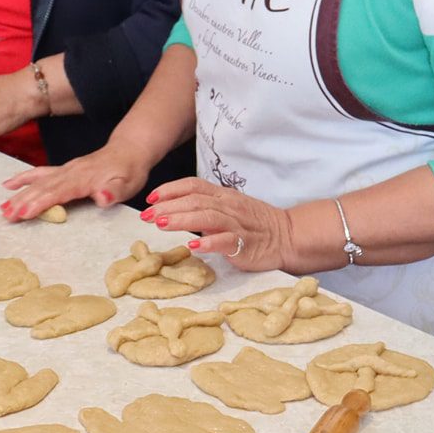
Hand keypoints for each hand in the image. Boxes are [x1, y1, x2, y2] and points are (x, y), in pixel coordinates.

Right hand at [0, 142, 154, 218]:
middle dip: (22, 202)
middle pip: (42, 188)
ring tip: (3, 208)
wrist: (129, 150)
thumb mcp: (128, 184)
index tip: (24, 213)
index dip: (40, 203)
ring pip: (37, 182)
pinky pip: (39, 173)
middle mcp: (69, 173)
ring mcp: (65, 170)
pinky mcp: (64, 170)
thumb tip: (102, 197)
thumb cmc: (130, 171)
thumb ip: (114, 192)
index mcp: (83, 179)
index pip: (57, 192)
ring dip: (19, 195)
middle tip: (6, 216)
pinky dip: (23, 178)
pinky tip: (8, 185)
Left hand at [139, 177, 295, 272]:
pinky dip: (209, 243)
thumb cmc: (255, 225)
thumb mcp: (229, 209)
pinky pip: (226, 241)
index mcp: (223, 196)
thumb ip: (205, 208)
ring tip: (160, 224)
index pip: (193, 185)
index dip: (170, 189)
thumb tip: (175, 211)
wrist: (288, 237)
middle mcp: (229, 206)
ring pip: (206, 217)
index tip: (150, 198)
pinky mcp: (246, 244)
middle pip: (194, 200)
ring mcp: (238, 225)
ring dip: (181, 220)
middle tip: (145, 215)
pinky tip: (193, 247)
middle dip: (167, 206)